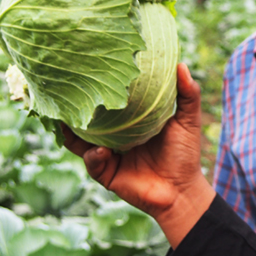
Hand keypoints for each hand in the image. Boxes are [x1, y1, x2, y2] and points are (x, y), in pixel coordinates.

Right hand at [62, 63, 215, 246]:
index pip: (110, 99)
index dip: (100, 87)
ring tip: (67, 119)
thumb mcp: (188, 121)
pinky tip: (101, 151)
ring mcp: (108, 153)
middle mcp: (115, 134)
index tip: (90, 67)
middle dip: (76, 106)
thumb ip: (188, 94)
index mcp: (131, 119)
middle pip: (89, 117)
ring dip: (72, 130)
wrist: (182, 191)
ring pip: (81, 140)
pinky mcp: (105, 173)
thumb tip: (182, 64)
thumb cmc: (185, 154)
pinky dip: (93, 155)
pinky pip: (92, 162)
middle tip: (66, 90)